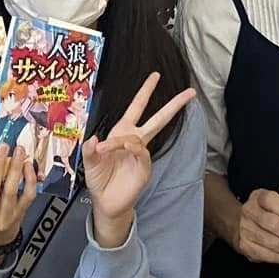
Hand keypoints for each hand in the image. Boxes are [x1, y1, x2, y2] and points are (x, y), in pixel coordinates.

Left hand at [82, 73, 197, 245]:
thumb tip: (93, 138)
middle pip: (158, 118)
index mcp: (122, 131)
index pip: (137, 107)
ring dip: (122, 140)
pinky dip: (134, 149)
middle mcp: (135, 140)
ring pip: (142, 137)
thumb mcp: (88, 160)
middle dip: (173, 105)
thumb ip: (88, 149)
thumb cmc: (99, 177)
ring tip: (103, 149)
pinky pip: (143, 154)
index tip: (155, 75)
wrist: (105, 202)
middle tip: (189, 92)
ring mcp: (141, 154)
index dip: (145, 91)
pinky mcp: (144, 169)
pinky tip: (126, 149)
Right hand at [234, 188, 278, 264]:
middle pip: (272, 224)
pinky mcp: (244, 245)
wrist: (238, 222)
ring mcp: (244, 229)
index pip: (271, 200)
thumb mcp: (274, 201)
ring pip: (270, 242)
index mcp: (258, 196)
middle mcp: (249, 211)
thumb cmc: (265, 211)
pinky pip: (265, 254)